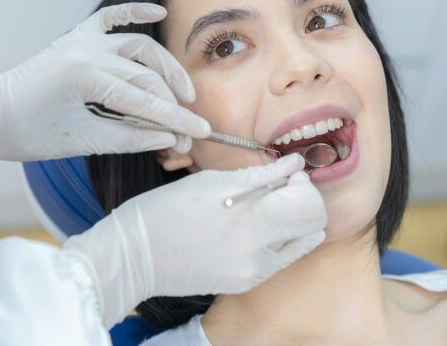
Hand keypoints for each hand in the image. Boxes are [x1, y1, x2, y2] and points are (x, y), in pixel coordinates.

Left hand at [0, 3, 209, 160]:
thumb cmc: (25, 132)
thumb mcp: (78, 141)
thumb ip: (127, 138)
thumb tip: (167, 138)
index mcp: (85, 76)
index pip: (143, 101)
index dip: (175, 120)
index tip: (201, 133)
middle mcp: (86, 50)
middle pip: (146, 76)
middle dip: (171, 104)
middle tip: (188, 128)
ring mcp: (81, 39)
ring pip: (138, 46)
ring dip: (164, 66)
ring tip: (183, 92)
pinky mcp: (75, 37)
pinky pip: (110, 17)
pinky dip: (135, 12)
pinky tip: (159, 10)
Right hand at [62, 154, 326, 327]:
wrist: (133, 258)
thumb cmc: (163, 211)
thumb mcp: (210, 182)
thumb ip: (260, 176)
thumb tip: (293, 164)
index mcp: (249, 220)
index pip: (310, 204)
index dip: (302, 182)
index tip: (284, 172)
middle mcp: (259, 252)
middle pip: (313, 225)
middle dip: (303, 200)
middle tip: (279, 186)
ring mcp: (253, 272)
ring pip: (300, 243)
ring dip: (292, 220)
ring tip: (263, 206)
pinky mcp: (245, 283)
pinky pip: (279, 258)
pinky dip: (275, 238)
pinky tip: (249, 225)